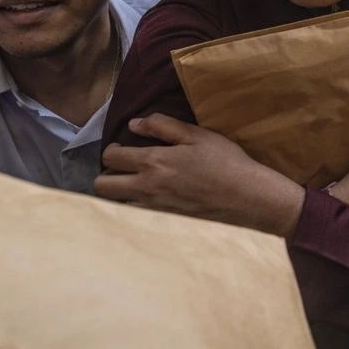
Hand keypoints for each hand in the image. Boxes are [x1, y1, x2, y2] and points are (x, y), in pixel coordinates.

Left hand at [96, 114, 305, 235]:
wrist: (246, 198)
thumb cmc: (226, 162)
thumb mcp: (197, 135)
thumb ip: (163, 126)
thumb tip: (135, 124)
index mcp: (153, 161)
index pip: (111, 157)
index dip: (112, 149)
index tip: (122, 148)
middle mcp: (146, 187)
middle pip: (102, 185)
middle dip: (106, 174)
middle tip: (123, 168)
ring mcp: (152, 210)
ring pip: (114, 205)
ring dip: (119, 194)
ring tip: (135, 186)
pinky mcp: (162, 225)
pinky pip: (133, 219)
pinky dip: (133, 210)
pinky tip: (149, 203)